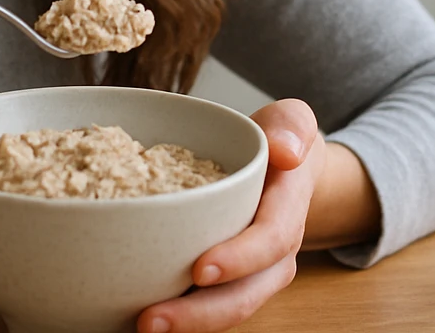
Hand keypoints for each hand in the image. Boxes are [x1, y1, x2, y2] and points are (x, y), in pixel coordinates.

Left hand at [138, 99, 323, 332]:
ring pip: (228, 309)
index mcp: (289, 210)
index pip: (271, 240)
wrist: (288, 169)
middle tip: (151, 319)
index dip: (239, 258)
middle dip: (201, 314)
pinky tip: (143, 319)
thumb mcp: (291, 123)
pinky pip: (212, 306)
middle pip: (245, 294)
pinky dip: (184, 318)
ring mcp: (257, 274)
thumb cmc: (280, 144)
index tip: (199, 269)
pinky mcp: (233, 282)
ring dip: (188, 325)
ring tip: (143, 326)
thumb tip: (286, 151)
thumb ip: (291, 126)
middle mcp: (277, 254)